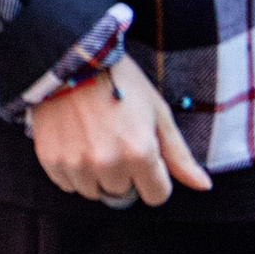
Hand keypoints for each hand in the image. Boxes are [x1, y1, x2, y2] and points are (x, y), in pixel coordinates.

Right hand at [30, 57, 211, 206]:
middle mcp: (108, 163)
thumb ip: (179, 154)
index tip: (143, 156)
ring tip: (92, 141)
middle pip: (123, 193)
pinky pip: (67, 183)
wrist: (67, 58)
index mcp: (140, 153)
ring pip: (94, 191)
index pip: (156, 195)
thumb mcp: (156, 111)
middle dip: (123, 173)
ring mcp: (77, 162)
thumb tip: (204, 186)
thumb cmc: (118, 81)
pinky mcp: (50, 158)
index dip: (154, 177)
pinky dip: (71, 170)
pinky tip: (72, 143)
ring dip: (96, 174)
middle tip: (114, 141)